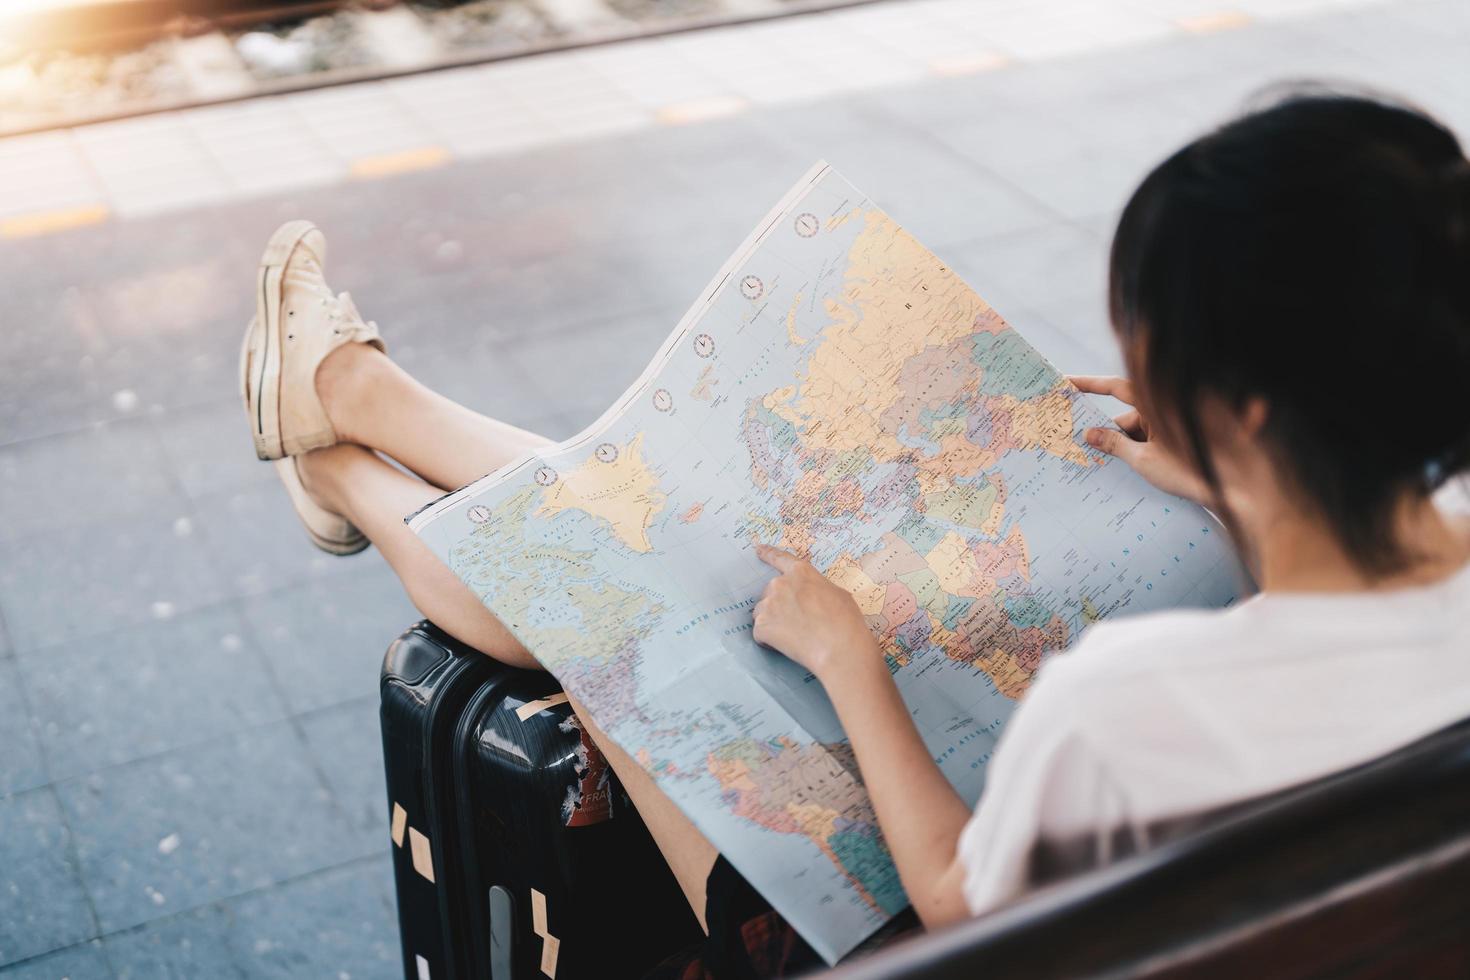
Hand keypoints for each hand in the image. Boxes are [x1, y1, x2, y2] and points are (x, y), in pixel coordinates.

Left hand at [752, 544, 875, 678]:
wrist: (838, 647)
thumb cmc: (845, 621)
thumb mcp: (838, 594)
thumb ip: (817, 589)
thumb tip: (812, 596)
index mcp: (801, 572)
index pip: (780, 559)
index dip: (768, 554)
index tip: (757, 549)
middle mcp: (780, 584)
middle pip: (770, 593)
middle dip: (779, 605)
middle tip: (797, 622)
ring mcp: (769, 605)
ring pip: (763, 612)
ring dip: (773, 622)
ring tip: (794, 635)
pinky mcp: (762, 626)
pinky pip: (761, 633)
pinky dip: (770, 640)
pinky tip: (789, 645)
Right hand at [1069, 375, 1211, 503]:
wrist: (1232, 488)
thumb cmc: (1191, 470)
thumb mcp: (1143, 460)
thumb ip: (1114, 444)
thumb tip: (1089, 434)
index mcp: (1156, 404)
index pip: (1116, 387)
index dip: (1089, 384)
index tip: (1067, 383)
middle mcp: (1165, 410)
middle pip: (1126, 415)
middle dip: (1108, 432)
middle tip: (1084, 448)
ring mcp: (1173, 425)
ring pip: (1138, 430)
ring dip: (1125, 445)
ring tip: (1110, 467)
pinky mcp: (1178, 439)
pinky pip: (1151, 439)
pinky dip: (1139, 450)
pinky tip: (1129, 469)